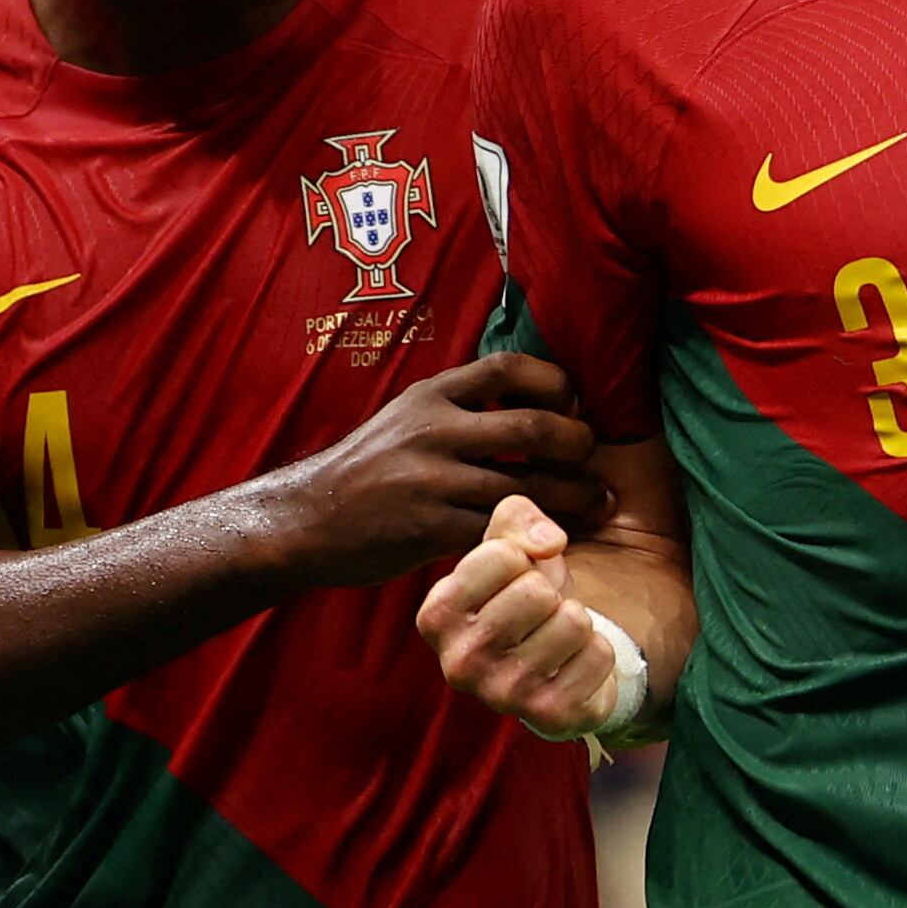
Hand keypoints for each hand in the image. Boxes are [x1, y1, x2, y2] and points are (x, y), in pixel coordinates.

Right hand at [258, 353, 596, 586]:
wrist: (306, 519)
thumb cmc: (368, 469)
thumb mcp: (408, 416)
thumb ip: (461, 406)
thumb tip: (532, 399)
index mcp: (432, 395)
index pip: (509, 368)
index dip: (555, 382)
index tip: (573, 404)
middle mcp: (434, 430)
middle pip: (532, 425)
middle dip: (577, 442)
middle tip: (593, 457)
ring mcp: (431, 480)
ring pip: (527, 484)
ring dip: (576, 495)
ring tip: (600, 502)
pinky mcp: (428, 528)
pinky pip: (500, 528)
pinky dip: (537, 534)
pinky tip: (559, 539)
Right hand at [418, 496, 622, 737]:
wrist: (554, 663)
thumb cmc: (522, 596)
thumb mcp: (509, 546)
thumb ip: (517, 519)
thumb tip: (548, 542)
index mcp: (436, 616)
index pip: (502, 554)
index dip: (523, 556)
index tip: (514, 578)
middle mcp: (459, 663)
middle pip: (537, 591)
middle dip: (550, 591)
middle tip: (538, 613)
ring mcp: (503, 696)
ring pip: (572, 621)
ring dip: (575, 621)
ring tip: (555, 637)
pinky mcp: (550, 716)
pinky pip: (599, 654)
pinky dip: (596, 651)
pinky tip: (572, 665)